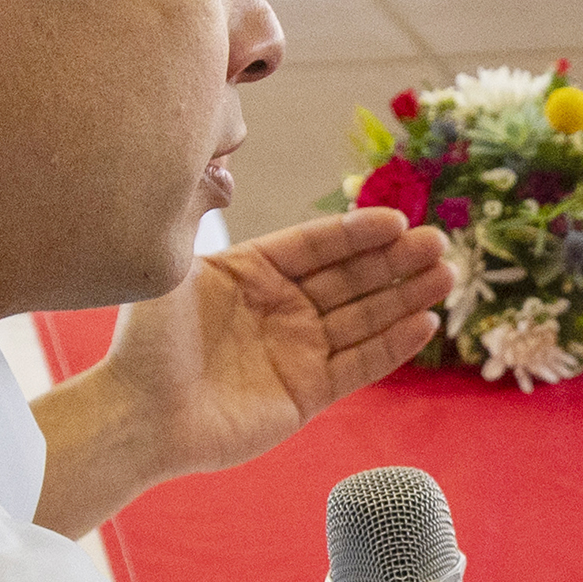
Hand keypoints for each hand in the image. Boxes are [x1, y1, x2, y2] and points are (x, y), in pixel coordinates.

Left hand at [31, 207, 452, 533]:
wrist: (137, 417)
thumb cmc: (145, 343)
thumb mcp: (168, 270)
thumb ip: (194, 214)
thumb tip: (215, 164)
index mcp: (252, 273)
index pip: (316, 245)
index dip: (356, 233)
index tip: (395, 221)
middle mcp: (281, 308)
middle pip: (350, 278)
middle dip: (395, 261)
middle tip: (438, 244)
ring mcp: (298, 351)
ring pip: (365, 318)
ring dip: (405, 297)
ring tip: (445, 276)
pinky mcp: (308, 393)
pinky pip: (360, 364)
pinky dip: (393, 346)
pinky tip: (424, 323)